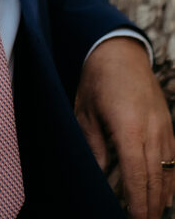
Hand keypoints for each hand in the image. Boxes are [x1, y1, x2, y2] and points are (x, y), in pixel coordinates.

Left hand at [75, 37, 174, 218]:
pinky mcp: (169, 125)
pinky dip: (171, 179)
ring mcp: (164, 127)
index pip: (136, 175)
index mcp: (128, 127)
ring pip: (168, 172)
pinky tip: (165, 194)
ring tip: (153, 215)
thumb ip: (93, 145)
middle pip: (156, 179)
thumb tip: (97, 174)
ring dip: (162, 197)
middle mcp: (151, 130)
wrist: (120, 50)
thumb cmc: (97, 80)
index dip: (137, 202)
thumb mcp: (85, 111)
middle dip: (151, 207)